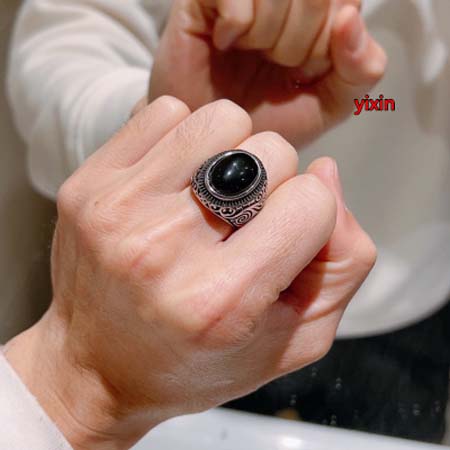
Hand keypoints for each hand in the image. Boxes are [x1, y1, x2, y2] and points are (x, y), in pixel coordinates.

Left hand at [5, 97, 375, 449]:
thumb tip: (324, 173)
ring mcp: (120, 210)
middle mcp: (164, 251)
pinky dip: (184, 137)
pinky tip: (177, 180)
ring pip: (221, 119)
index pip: (312, 203)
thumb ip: (340, 266)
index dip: (312, 215)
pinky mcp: (91, 184)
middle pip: (270, 152)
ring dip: (232, 150)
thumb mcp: (292, 342)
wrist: (97, 367)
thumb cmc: (197, 360)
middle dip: (274, 182)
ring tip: (212, 192)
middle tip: (243, 221)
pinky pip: (165, 112)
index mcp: (222, 302)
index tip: (283, 237)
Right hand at [149, 1, 386, 146]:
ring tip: (248, 54)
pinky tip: (225, 43)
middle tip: (273, 66)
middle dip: (297, 45)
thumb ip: (362, 69)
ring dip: (265, 37)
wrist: (219, 145)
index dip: (325, 45)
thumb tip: (349, 18)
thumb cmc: (268, 123)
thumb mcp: (329, 106)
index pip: (345, 2)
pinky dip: (236, 26)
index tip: (303, 71)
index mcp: (320, 15)